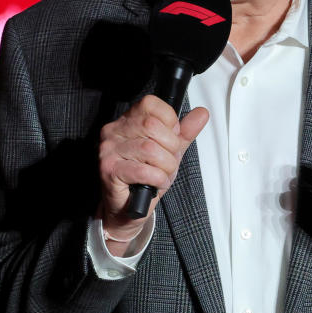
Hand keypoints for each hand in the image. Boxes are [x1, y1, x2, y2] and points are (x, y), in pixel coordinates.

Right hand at [98, 95, 208, 251]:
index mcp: (127, 120)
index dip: (169, 122)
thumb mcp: (170, 151)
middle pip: (152, 125)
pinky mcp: (109, 170)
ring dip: (165, 166)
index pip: (150, 104)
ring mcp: (109, 150)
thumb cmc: (147, 177)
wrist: (129, 208)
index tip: (170, 138)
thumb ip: (185, 132)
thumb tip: (202, 113)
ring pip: (150, 149)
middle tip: (167, 161)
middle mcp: (114, 131)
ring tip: (161, 174)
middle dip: (170, 147)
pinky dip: (158, 178)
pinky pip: (143, 170)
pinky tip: (156, 183)